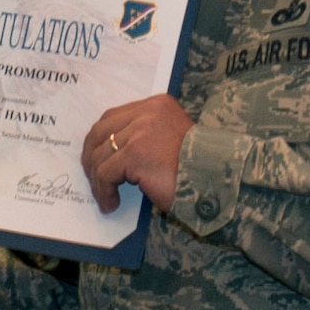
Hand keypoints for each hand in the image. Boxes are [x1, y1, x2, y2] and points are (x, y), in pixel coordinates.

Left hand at [82, 94, 193, 213]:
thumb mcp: (172, 140)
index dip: (100, 140)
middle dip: (91, 157)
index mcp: (157, 105)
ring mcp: (140, 131)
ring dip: (98, 180)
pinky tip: (111, 204)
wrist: (218, 180)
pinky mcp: (135, 153)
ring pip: (101, 155)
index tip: (96, 160)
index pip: (114, 117)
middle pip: (101, 131)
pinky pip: (106, 174)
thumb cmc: (199, 167)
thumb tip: (113, 155)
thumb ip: (146, 136)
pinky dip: (104, 191)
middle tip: (93, 179)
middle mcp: (147, 112)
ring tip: (106, 198)